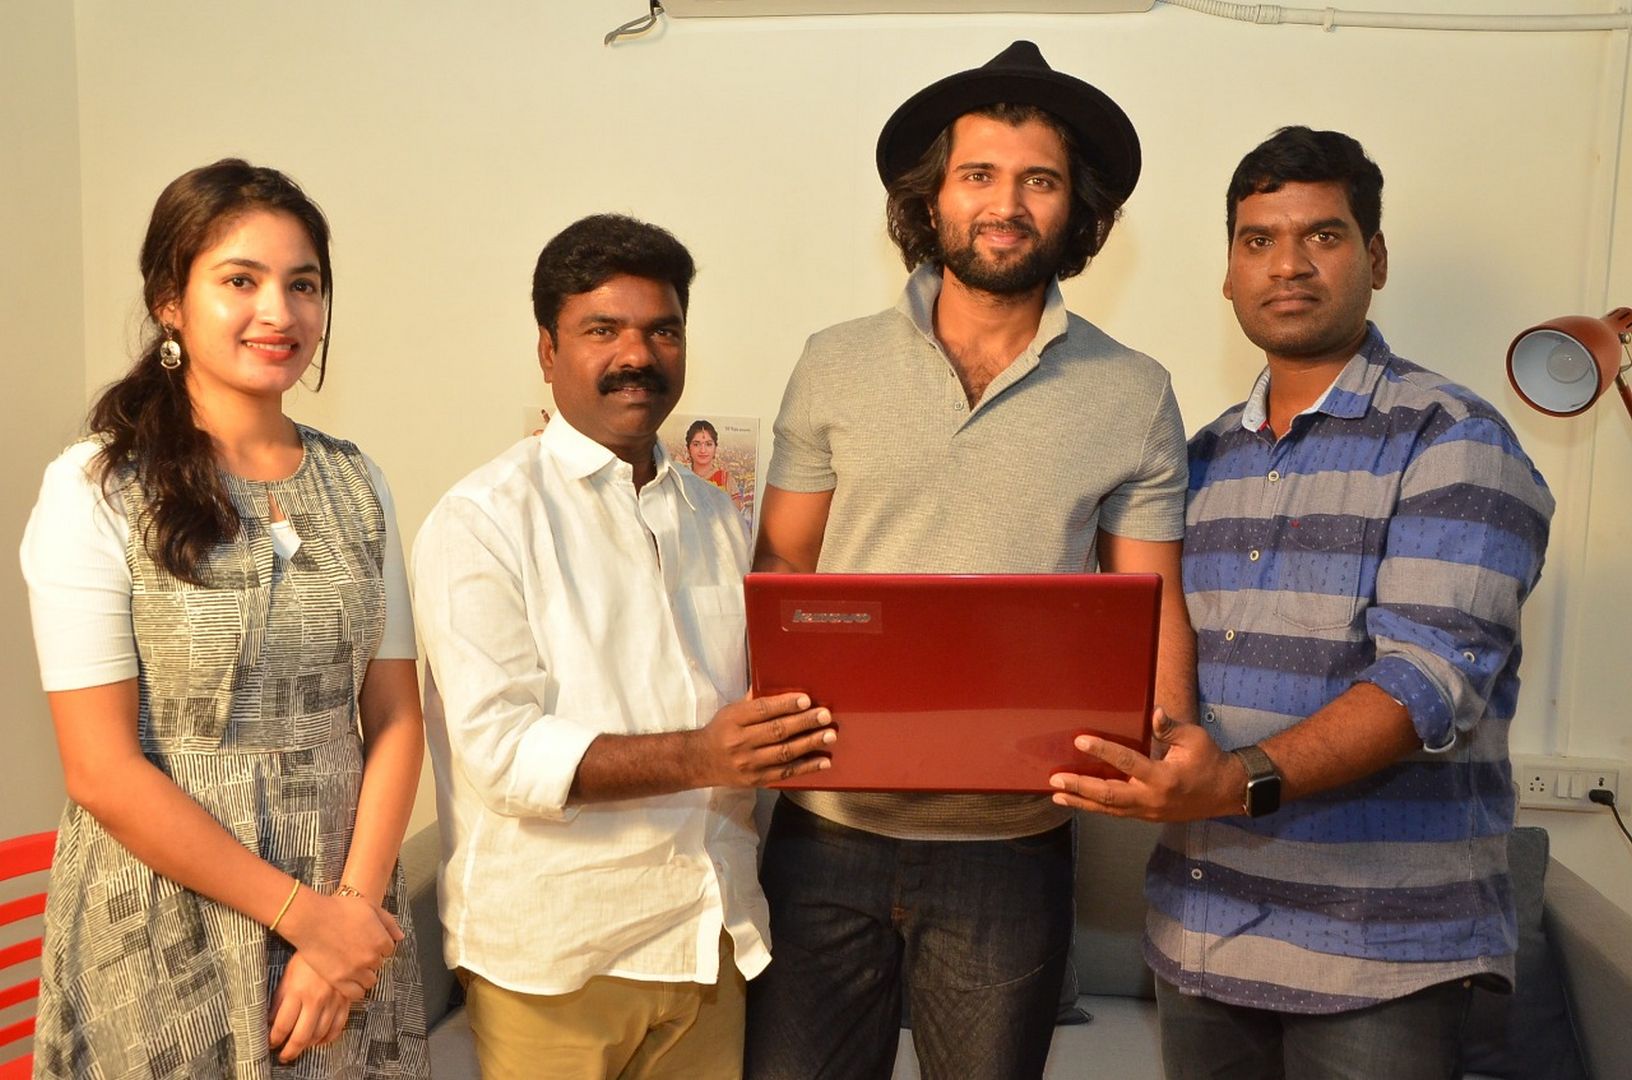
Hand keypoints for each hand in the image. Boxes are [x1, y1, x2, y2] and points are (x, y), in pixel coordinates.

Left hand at [269, 952, 351, 1062]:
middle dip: (290, 1050)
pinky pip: (338, 1026)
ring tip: (300, 1047)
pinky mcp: (346, 1000)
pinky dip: (329, 1037)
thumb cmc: (308, 956)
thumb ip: (280, 998)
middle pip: (301, 1036)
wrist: (337, 940)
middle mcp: (315, 999)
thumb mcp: (289, 973)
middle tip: (284, 1055)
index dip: (274, 1038)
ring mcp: (333, 1001)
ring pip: (320, 1034)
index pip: (282, 1025)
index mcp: (297, 991)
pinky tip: (320, 1040)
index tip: (270, 1043)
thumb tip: (271, 1020)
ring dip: (308, 1045)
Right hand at [274, 888, 398, 1000]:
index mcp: (380, 940)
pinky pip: (355, 993)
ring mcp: (355, 970)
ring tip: (353, 967)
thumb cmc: (339, 908)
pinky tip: (349, 981)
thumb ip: (388, 922)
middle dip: (370, 959)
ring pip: (370, 981)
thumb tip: (400, 936)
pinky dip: (355, 989)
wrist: (311, 919)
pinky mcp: (339, 980)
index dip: (377, 946)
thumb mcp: (369, 907)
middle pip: (378, 964)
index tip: (367, 942)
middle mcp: (371, 957)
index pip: (388, 950)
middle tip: (356, 952)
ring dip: (364, 975)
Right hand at [688, 691, 834, 786]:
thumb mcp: (731, 711)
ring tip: (829, 735)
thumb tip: (779, 684)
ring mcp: (749, 764)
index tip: (806, 699)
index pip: (762, 710)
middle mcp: (740, 742)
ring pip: (784, 753)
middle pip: (776, 731)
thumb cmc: (721, 730)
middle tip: (825, 715)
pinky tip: (823, 761)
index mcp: (733, 720)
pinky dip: (806, 767)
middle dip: (804, 723)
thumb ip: (754, 701)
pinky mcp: (756, 780)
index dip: (785, 704)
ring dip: (810, 744)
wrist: (700, 762)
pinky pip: (785, 773)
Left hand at [1048, 708, 1245, 821]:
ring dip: (1082, 802)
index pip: (1127, 763)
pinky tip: (1079, 801)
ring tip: (1057, 795)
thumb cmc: (1210, 761)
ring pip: (1109, 809)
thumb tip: (1155, 713)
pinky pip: (1117, 812)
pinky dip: (1096, 807)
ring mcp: (1148, 811)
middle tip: (1056, 780)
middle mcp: (1152, 798)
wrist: (1226, 792)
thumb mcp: (1195, 739)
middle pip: (1109, 795)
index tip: (1080, 742)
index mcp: (1163, 777)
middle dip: (1080, 787)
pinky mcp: (1147, 816)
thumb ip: (1171, 728)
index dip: (1102, 751)